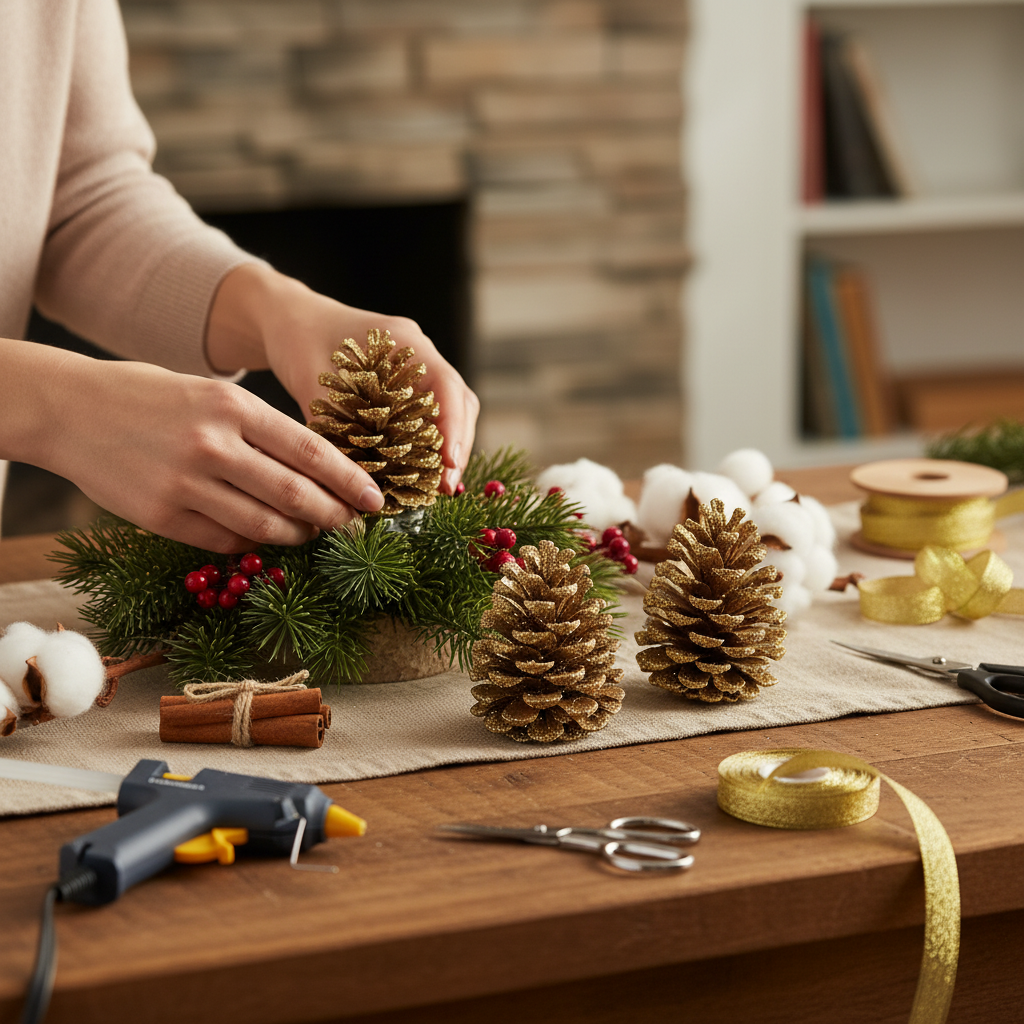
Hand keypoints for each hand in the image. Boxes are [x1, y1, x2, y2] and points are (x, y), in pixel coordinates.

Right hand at [27, 353, 384, 551]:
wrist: (70, 409)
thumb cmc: (150, 397)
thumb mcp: (210, 394)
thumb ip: (258, 429)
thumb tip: (314, 471)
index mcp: (233, 407)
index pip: (310, 450)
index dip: (350, 480)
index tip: (375, 499)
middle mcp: (214, 445)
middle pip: (295, 494)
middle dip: (334, 516)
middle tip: (352, 525)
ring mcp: (185, 483)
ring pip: (264, 525)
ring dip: (297, 535)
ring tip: (312, 534)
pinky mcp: (161, 515)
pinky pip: (224, 540)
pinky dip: (251, 543)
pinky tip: (262, 538)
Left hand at [206, 264, 478, 493]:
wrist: (287, 320)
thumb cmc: (298, 342)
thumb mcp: (312, 387)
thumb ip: (336, 431)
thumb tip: (356, 483)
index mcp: (405, 342)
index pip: (446, 385)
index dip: (453, 427)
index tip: (449, 464)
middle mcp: (419, 354)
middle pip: (459, 401)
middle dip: (457, 446)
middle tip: (447, 487)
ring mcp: (417, 369)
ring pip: (451, 410)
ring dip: (447, 448)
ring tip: (438, 486)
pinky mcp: (407, 386)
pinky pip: (431, 415)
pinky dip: (430, 444)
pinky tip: (420, 471)